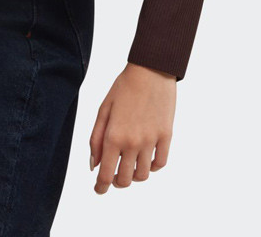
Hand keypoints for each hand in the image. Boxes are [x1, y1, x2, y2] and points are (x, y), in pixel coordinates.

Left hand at [89, 61, 176, 193]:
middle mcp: (132, 142)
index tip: (98, 190)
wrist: (151, 69)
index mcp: (114, 136)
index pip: (106, 175)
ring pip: (143, 175)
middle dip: (116, 182)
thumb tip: (94, 165)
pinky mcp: (166, 136)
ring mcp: (151, 141)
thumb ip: (96, 138)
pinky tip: (146, 159)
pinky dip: (153, 167)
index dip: (100, 187)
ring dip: (134, 175)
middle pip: (124, 180)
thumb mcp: (104, 109)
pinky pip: (160, 164)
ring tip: (130, 166)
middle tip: (113, 174)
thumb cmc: (124, 87)